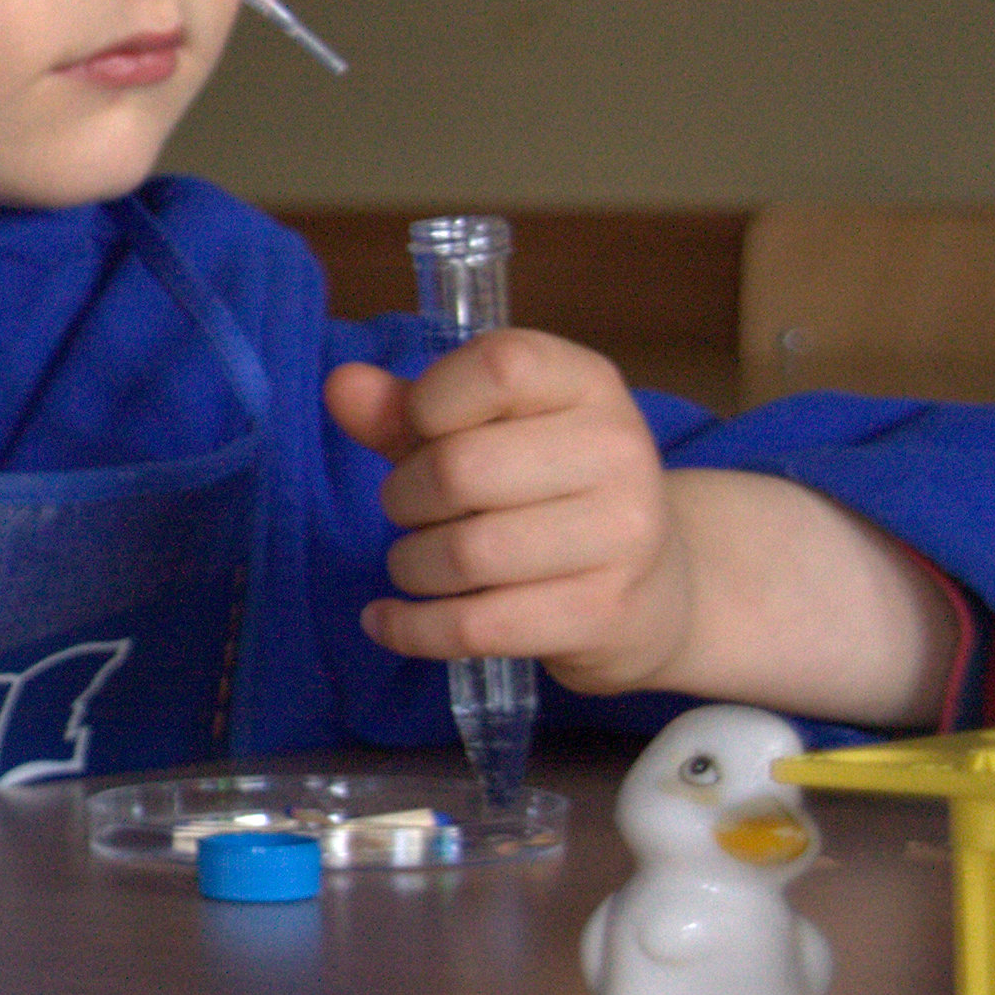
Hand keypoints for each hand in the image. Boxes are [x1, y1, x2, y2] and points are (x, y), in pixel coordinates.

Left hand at [324, 331, 690, 692]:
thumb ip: (405, 411)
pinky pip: (473, 626)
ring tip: (419, 562)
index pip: (498, 366)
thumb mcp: (480, 433)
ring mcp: (622, 535)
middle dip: (405, 498)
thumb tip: (342, 387)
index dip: (429, 403)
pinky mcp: (602, 612)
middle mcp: (618, 449)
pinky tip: (387, 619)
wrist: (652, 589)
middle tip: (414, 511)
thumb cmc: (543, 493)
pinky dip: (409, 628)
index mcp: (587, 382)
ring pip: (461, 553)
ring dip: (410, 564)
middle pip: (459, 469)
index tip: (419, 432)